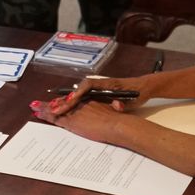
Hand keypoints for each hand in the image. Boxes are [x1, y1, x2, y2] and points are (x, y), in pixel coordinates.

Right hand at [39, 72, 160, 117]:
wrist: (143, 87)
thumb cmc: (137, 92)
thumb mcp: (131, 99)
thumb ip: (123, 102)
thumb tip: (117, 105)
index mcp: (106, 84)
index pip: (87, 86)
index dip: (77, 94)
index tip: (69, 101)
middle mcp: (98, 84)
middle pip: (77, 91)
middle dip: (65, 101)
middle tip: (53, 109)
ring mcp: (96, 89)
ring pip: (76, 95)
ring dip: (65, 103)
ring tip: (51, 109)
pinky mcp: (96, 95)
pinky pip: (80, 99)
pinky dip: (71, 104)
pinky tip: (62, 110)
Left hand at [39, 101, 138, 147]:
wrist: (117, 124)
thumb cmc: (118, 119)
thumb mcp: (112, 111)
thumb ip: (107, 110)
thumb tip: (112, 110)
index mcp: (89, 100)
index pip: (72, 100)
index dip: (62, 101)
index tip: (55, 101)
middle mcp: (80, 103)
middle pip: (61, 102)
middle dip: (49, 103)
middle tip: (37, 102)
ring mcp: (74, 112)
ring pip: (55, 108)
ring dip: (43, 107)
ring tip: (34, 106)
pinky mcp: (71, 121)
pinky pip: (54, 117)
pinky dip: (45, 115)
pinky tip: (38, 114)